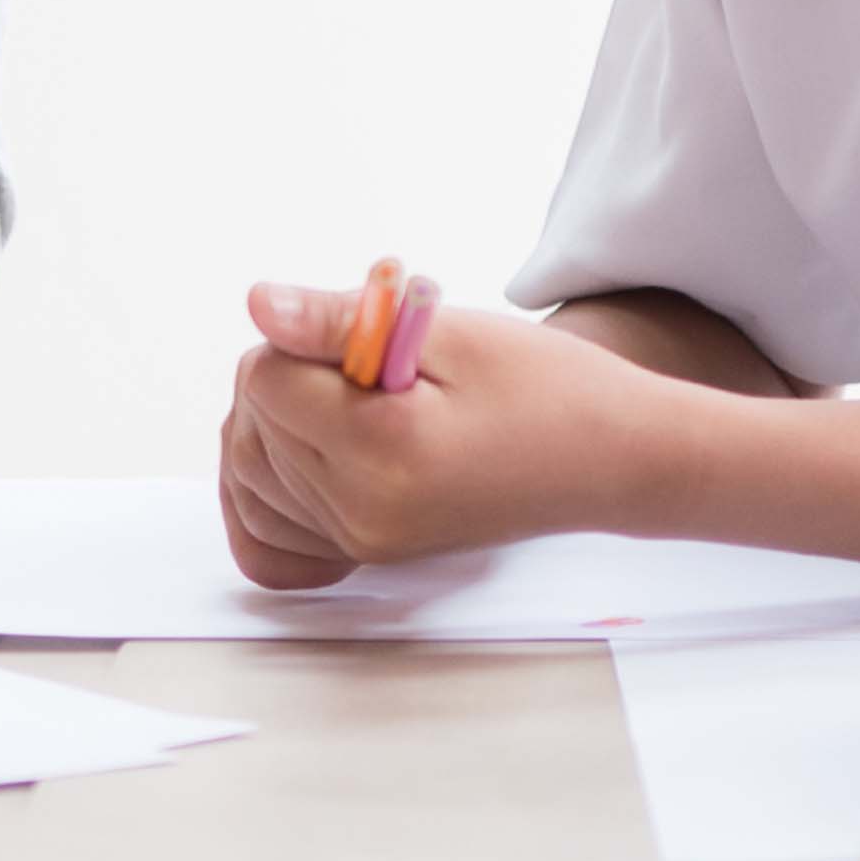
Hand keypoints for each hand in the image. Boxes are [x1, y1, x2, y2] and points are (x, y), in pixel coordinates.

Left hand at [218, 283, 690, 577]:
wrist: (608, 459)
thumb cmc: (540, 385)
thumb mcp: (446, 332)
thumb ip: (340, 321)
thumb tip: (257, 305)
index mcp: (384, 450)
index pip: (265, 380)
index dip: (298, 340)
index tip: (358, 334)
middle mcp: (364, 511)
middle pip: (251, 426)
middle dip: (286, 379)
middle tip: (358, 362)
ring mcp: (366, 542)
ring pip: (251, 474)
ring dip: (276, 426)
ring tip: (345, 399)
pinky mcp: (371, 555)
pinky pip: (270, 537)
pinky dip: (269, 490)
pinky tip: (305, 453)